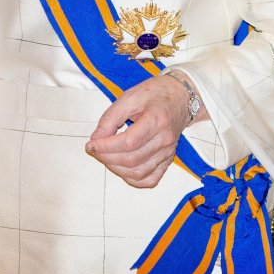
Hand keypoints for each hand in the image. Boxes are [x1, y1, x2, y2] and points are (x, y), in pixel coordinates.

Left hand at [86, 72, 204, 187]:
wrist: (181, 96)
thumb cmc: (156, 94)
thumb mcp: (130, 97)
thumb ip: (110, 117)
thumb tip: (96, 138)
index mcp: (156, 120)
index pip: (128, 143)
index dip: (106, 147)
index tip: (92, 144)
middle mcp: (164, 139)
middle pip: (132, 159)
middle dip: (107, 157)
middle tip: (96, 149)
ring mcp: (168, 151)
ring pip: (138, 172)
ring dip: (117, 168)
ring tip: (107, 157)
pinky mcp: (168, 159)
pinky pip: (150, 179)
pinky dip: (133, 179)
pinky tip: (123, 168)